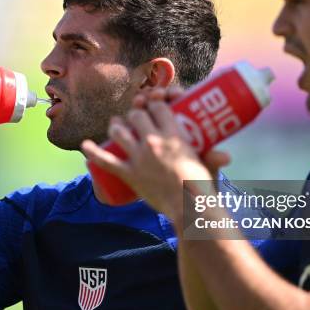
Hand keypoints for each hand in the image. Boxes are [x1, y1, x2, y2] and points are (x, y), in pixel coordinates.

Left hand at [82, 88, 227, 221]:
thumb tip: (225, 155)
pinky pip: (106, 161)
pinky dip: (92, 153)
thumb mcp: (210, 166)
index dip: (155, 101)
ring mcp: (140, 157)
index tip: (155, 104)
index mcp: (174, 133)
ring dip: (116, 125)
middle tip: (136, 116)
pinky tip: (84, 146)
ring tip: (116, 125)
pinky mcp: (129, 174)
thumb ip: (214, 157)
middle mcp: (154, 141)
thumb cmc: (204, 186)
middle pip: (137, 115)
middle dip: (135, 111)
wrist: (190, 208)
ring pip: (120, 132)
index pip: (159, 107)